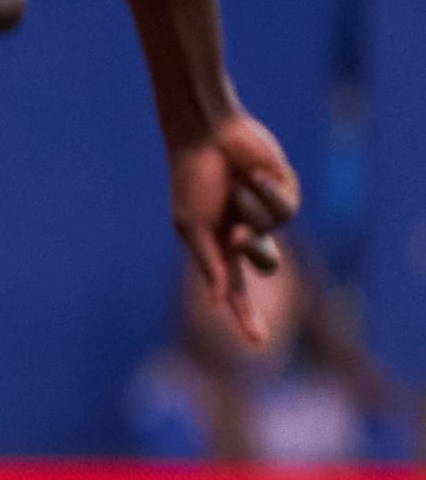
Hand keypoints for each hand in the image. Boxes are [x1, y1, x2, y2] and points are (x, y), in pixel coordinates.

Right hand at [170, 106, 299, 343]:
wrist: (208, 135)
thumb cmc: (192, 179)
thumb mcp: (192, 226)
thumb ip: (209, 263)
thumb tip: (220, 300)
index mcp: (218, 247)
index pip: (235, 290)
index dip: (246, 316)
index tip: (259, 344)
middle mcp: (247, 233)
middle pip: (265, 263)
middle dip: (252, 248)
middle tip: (235, 231)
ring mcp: (268, 214)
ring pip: (273, 231)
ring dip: (250, 209)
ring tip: (235, 184)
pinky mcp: (286, 193)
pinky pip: (286, 208)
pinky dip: (268, 192)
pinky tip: (254, 174)